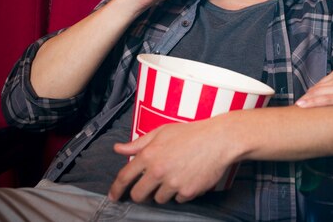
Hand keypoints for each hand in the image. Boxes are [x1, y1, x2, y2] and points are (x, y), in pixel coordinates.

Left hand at [109, 120, 234, 203]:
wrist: (218, 140)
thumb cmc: (191, 133)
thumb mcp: (162, 132)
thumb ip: (138, 143)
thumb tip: (118, 148)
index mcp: (149, 155)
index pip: (125, 177)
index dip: (116, 189)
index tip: (114, 196)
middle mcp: (158, 171)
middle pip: (139, 195)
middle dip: (142, 194)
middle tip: (150, 187)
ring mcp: (173, 183)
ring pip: (160, 199)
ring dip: (164, 191)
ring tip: (176, 176)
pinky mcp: (187, 192)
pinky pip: (178, 199)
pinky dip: (182, 192)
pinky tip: (189, 177)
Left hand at [296, 65, 332, 114]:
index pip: (325, 81)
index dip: (315, 90)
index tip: (307, 97)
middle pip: (319, 86)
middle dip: (307, 95)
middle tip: (297, 103)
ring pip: (319, 92)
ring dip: (306, 99)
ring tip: (296, 106)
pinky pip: (325, 98)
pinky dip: (312, 102)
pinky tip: (302, 106)